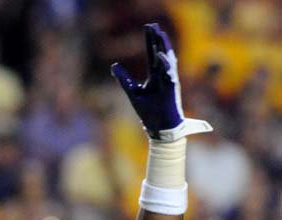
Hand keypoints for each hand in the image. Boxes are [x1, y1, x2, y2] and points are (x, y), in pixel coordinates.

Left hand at [111, 23, 211, 140]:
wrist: (158, 127)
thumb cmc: (148, 112)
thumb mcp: (132, 92)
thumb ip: (124, 79)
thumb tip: (114, 66)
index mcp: (155, 77)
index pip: (152, 55)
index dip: (150, 42)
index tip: (149, 28)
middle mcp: (163, 76)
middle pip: (160, 54)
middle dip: (156, 40)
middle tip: (153, 25)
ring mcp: (168, 82)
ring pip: (167, 60)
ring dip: (163, 47)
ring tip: (159, 34)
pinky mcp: (171, 89)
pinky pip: (169, 74)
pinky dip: (164, 64)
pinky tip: (159, 54)